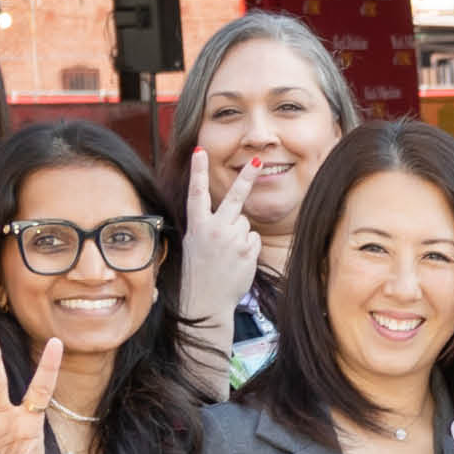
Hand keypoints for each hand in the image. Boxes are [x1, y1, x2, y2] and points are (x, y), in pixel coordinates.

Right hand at [182, 147, 260, 322]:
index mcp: (197, 227)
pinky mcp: (248, 249)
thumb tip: (236, 213)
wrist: (205, 302)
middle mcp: (214, 229)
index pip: (197, 193)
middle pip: (234, 198)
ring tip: (226, 254)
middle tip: (258, 161)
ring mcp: (232, 239)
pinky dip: (248, 247)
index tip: (199, 152)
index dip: (198, 171)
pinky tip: (236, 260)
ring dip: (240, 234)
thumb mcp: (196, 245)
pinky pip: (253, 238)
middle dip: (246, 177)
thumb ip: (210, 226)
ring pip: (245, 223)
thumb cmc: (199, 273)